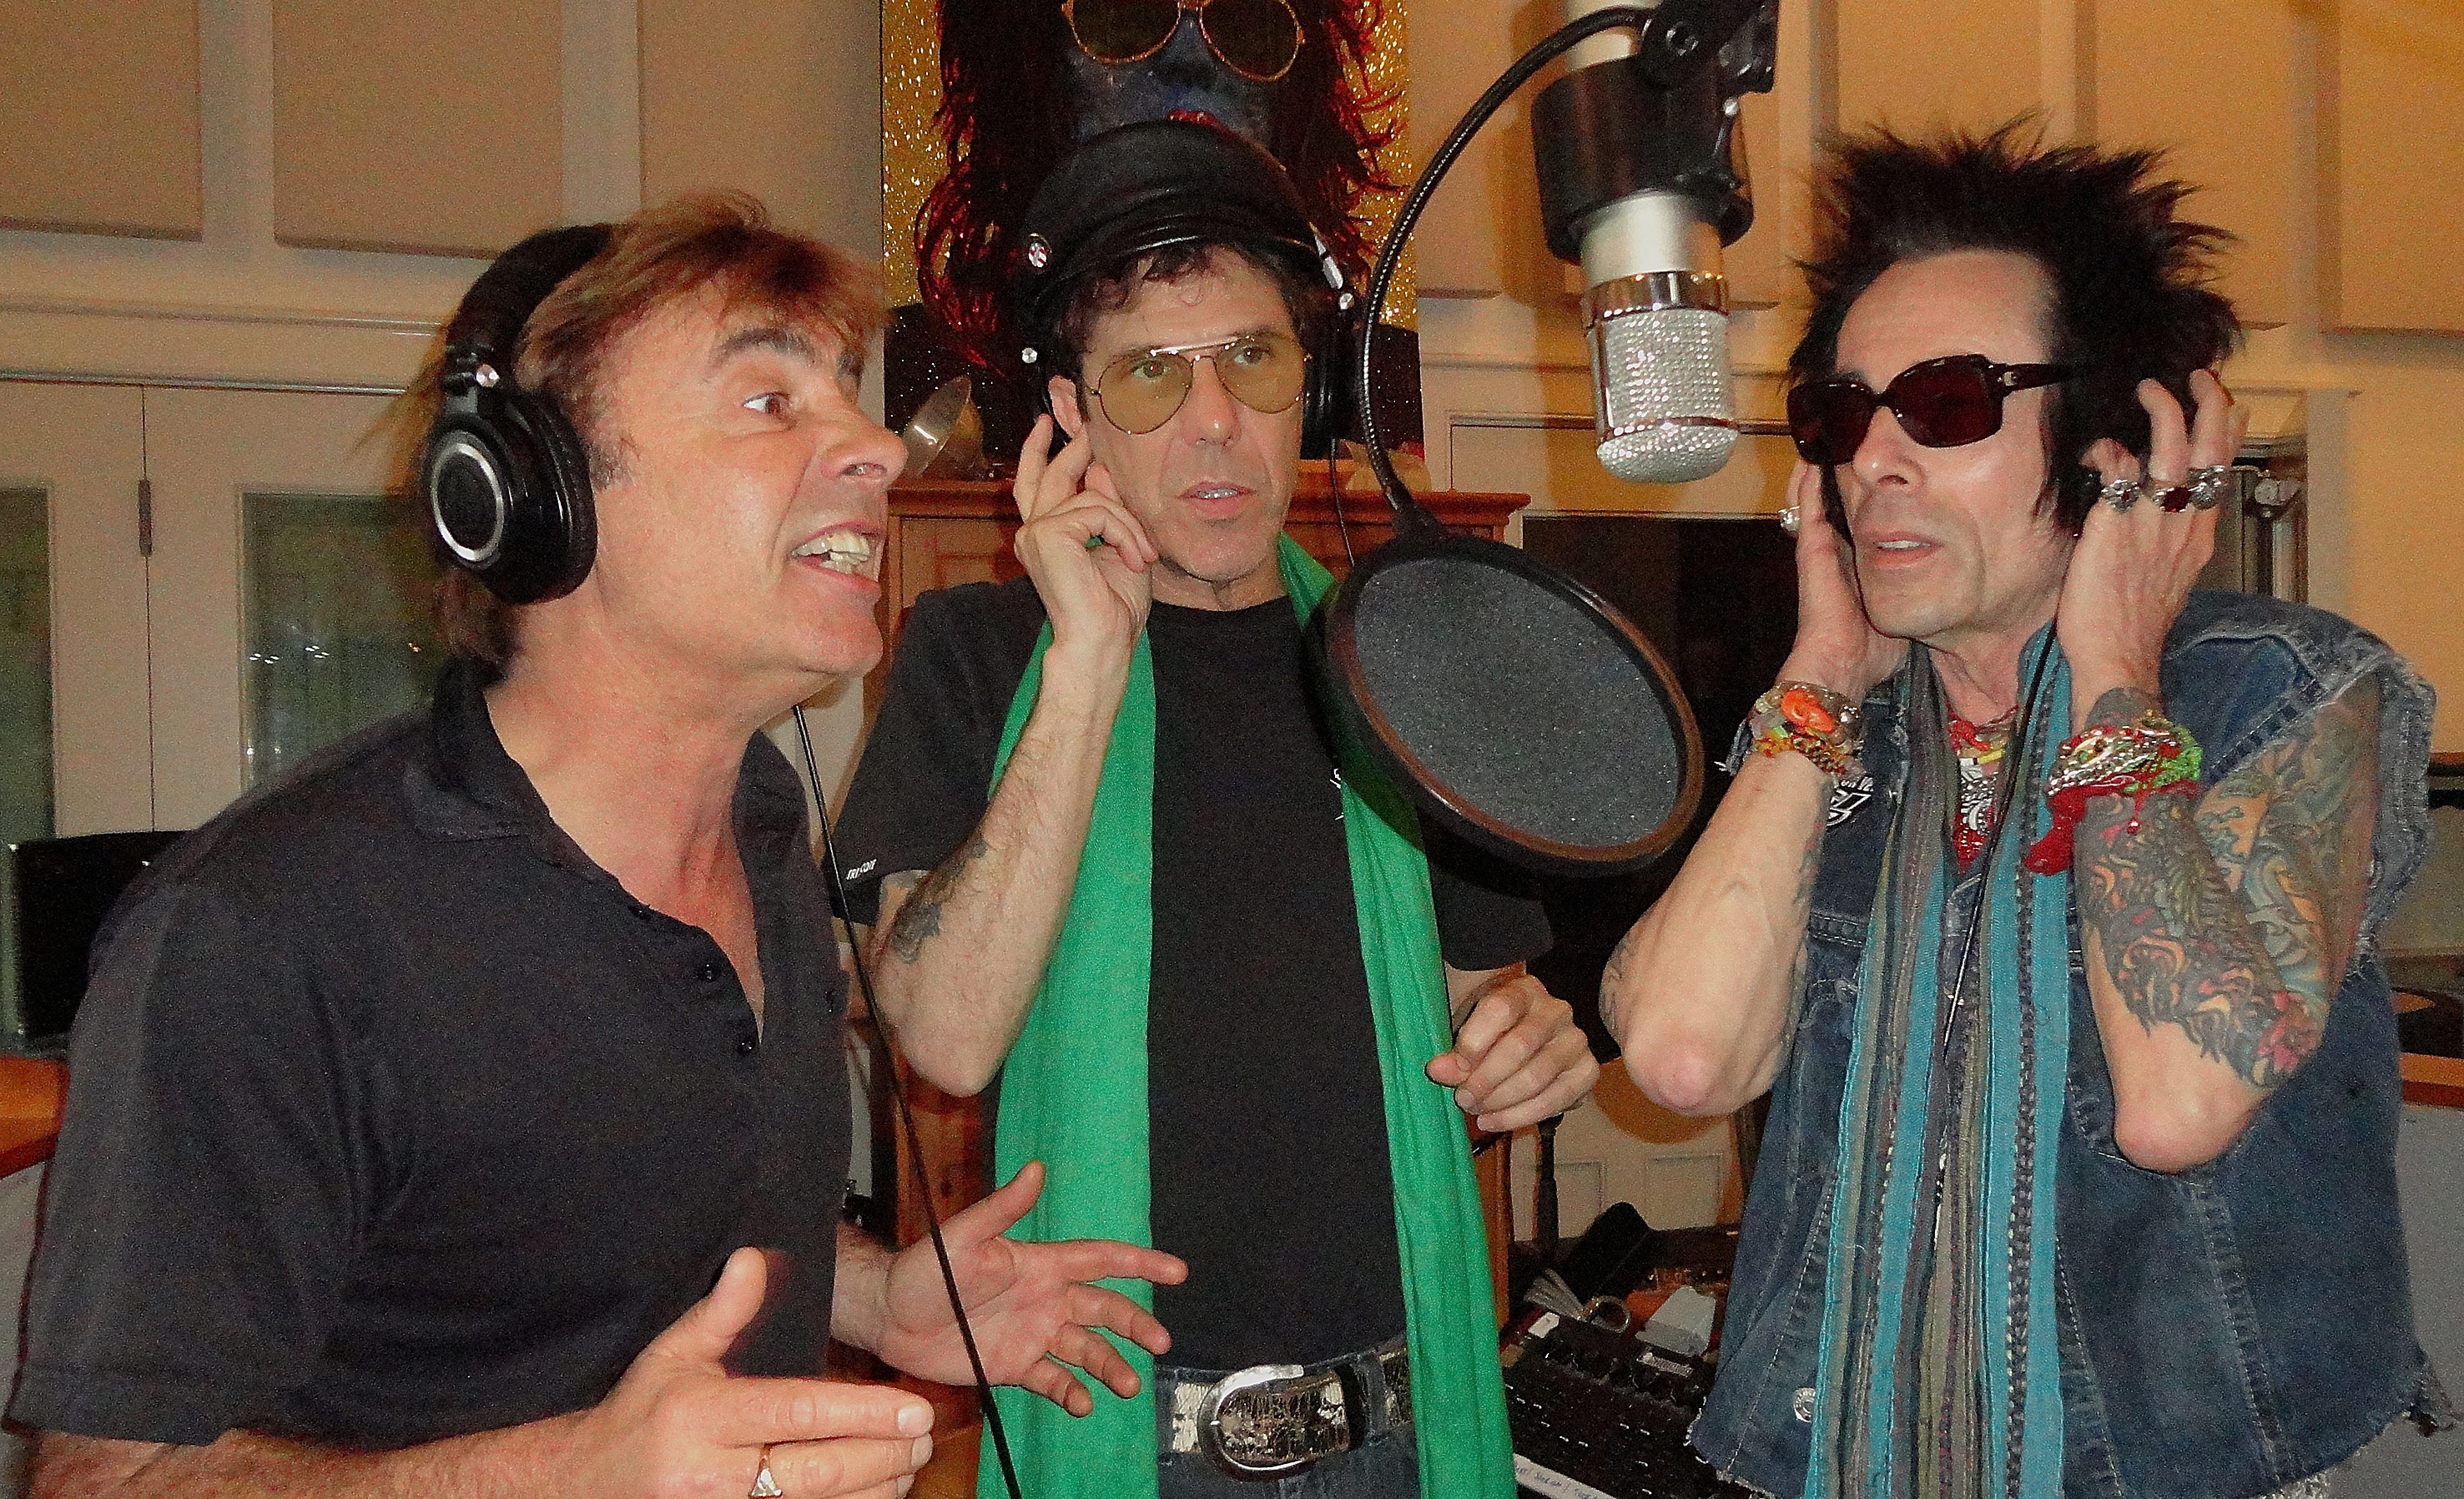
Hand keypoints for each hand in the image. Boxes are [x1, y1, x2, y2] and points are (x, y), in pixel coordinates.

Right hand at [569, 1248, 934, 1498]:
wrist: (585, 1488)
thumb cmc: (641, 1417)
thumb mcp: (672, 1356)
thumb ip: (722, 1313)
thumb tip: (754, 1258)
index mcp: (702, 1417)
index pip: (797, 1411)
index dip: (862, 1412)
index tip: (913, 1410)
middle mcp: (710, 1473)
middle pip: (816, 1470)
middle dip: (881, 1456)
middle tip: (923, 1437)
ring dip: (872, 1491)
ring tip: (908, 1467)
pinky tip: (872, 1498)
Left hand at [873, 1161, 1187, 1415]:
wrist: (889, 1316)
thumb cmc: (925, 1269)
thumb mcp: (965, 1236)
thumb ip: (1004, 1208)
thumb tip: (1037, 1168)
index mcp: (1041, 1265)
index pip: (1101, 1261)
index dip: (1140, 1263)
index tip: (1177, 1271)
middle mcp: (1045, 1299)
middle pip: (1105, 1309)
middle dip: (1135, 1324)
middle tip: (1160, 1343)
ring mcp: (1032, 1334)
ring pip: (1086, 1349)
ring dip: (1110, 1365)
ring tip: (1127, 1385)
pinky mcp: (1013, 1366)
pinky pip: (1053, 1380)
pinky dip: (1071, 1392)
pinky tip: (1082, 1404)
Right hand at [1012, 414, 1157, 660]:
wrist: (1102, 641)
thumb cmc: (1112, 607)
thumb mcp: (1118, 546)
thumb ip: (1107, 509)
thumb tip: (1099, 468)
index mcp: (1045, 536)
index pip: (1037, 483)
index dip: (1040, 451)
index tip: (1051, 422)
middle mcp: (1033, 531)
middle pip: (1047, 473)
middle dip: (1070, 444)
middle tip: (1087, 422)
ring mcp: (1036, 531)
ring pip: (1093, 497)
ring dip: (1129, 523)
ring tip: (1143, 555)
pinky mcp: (1048, 533)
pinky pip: (1099, 511)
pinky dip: (1125, 533)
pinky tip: (1135, 559)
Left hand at [1427, 972, 1598, 1132]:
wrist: (1521, 1042)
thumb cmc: (1488, 1032)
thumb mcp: (1466, 1031)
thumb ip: (1454, 1050)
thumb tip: (1438, 1070)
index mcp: (1523, 989)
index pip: (1500, 1009)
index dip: (1473, 1041)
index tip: (1450, 1067)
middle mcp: (1556, 1010)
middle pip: (1520, 1046)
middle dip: (1485, 1079)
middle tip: (1463, 1098)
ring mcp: (1576, 1040)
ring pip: (1537, 1076)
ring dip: (1500, 1101)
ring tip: (1476, 1110)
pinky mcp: (1587, 1071)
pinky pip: (1557, 1099)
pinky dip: (1521, 1116)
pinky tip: (1494, 1121)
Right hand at [1777, 461, 1903, 697]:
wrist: (1840, 668)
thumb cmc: (1872, 653)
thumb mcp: (1904, 614)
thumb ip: (1919, 594)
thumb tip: (1952, 585)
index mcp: (1857, 570)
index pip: (1862, 527)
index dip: (1867, 504)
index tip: (1878, 480)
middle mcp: (1837, 556)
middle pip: (1837, 508)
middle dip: (1842, 481)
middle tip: (1846, 448)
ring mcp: (1820, 551)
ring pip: (1817, 503)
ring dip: (1819, 475)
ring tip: (1824, 444)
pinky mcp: (1812, 550)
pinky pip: (1808, 508)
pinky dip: (1808, 484)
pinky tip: (1813, 461)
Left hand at [2060, 370, 2245, 713]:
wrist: (2119, 662)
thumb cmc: (2132, 627)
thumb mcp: (2167, 579)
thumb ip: (2168, 541)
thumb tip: (2160, 513)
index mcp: (2197, 537)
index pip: (2221, 472)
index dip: (2228, 432)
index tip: (2227, 404)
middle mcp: (2182, 525)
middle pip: (2211, 450)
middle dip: (2211, 404)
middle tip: (2200, 377)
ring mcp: (2150, 525)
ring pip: (2171, 450)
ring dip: (2164, 411)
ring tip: (2152, 388)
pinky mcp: (2113, 529)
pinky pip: (2116, 473)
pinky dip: (2107, 452)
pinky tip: (2095, 448)